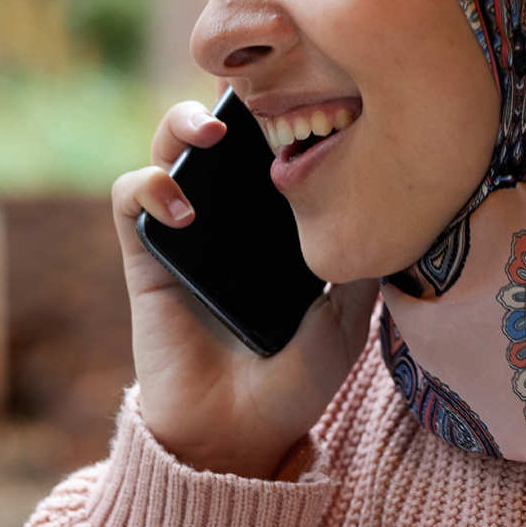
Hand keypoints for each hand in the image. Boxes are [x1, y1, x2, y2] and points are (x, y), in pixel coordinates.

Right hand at [111, 100, 375, 478]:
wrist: (240, 434)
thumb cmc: (295, 379)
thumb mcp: (347, 313)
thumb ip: (363, 256)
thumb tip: (395, 201)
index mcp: (272, 222)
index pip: (267, 144)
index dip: (277, 109)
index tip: (303, 92)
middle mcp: (225, 216)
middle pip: (216, 131)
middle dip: (226, 99)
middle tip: (249, 103)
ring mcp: (182, 231)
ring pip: (165, 148)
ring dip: (179, 124)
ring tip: (209, 134)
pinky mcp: (143, 256)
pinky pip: (129, 199)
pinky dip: (148, 186)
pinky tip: (182, 207)